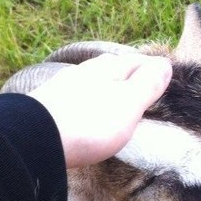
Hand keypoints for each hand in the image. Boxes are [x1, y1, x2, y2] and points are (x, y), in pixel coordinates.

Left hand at [28, 53, 171, 167]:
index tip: (162, 72)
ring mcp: (61, 87)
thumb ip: (147, 85)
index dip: (149, 66)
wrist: (35, 138)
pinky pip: (72, 96)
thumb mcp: (128, 104)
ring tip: (110, 96)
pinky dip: (83, 100)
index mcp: (107, 70)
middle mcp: (83, 72)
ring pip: (88, 80)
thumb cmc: (90, 122)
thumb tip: (165, 64)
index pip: (134, 61)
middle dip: (124, 72)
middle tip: (137, 82)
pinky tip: (81, 108)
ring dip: (101, 85)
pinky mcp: (45, 105)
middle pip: (109, 67)